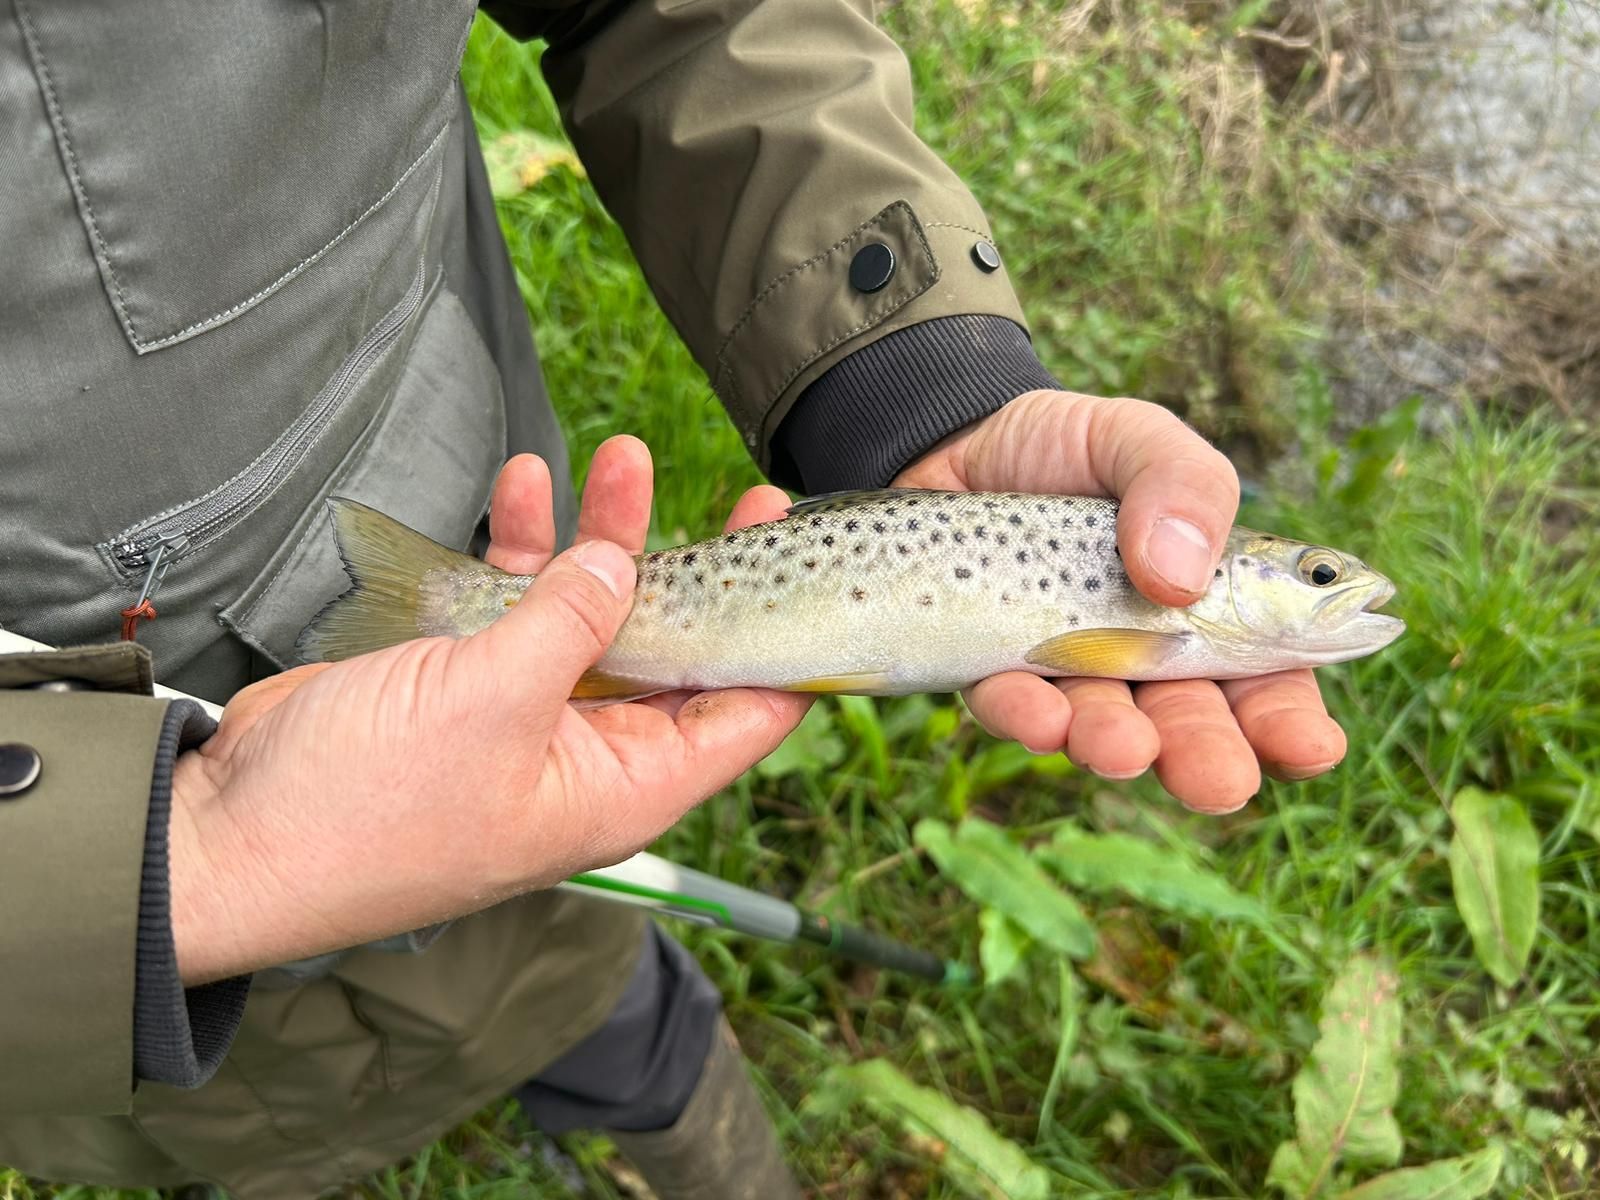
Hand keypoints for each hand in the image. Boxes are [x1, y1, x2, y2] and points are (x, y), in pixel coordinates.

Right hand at [169, 437, 809, 983]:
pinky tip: (522, 483)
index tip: (807, 569)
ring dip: (604, 538)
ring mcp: (528, 716)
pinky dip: (519, 548)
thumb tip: (622, 563)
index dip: (785, 642)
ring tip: (623, 457)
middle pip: (677, 649)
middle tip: (748, 498)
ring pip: (593, 615)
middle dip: (704, 568)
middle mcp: (590, 753)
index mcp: (626, 784)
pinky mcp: (467, 683)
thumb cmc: (371, 806)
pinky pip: (515, 607)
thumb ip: (570, 622)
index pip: (744, 716)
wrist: (233, 833)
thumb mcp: (493, 701)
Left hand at [893, 389, 1345, 814]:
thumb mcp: (1137, 438)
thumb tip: (1181, 580)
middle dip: (1207, 756)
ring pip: (1103, 726)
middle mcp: (1143, 652)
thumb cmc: (1065, 447)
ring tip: (1124, 751)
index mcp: (1210, 604)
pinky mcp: (990, 669)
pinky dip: (1029, 717)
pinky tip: (1044, 720)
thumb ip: (1182, 483)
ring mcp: (1067, 668)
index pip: (1267, 676)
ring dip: (1117, 744)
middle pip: (1191, 722)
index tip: (1312, 746)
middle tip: (1221, 783)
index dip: (1291, 717)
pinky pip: (1011, 706)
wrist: (949, 439)